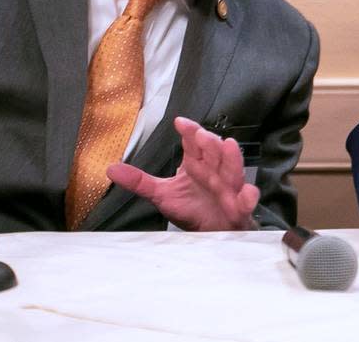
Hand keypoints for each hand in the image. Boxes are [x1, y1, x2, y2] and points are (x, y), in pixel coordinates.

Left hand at [106, 116, 258, 230]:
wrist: (214, 234)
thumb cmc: (192, 209)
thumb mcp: (162, 194)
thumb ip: (140, 181)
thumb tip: (110, 168)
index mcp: (197, 164)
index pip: (194, 143)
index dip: (189, 132)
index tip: (180, 123)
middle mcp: (214, 173)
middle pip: (214, 153)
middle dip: (209, 143)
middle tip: (201, 135)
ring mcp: (228, 190)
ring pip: (232, 171)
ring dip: (231, 159)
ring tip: (230, 146)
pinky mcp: (238, 209)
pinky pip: (246, 202)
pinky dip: (248, 198)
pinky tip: (246, 193)